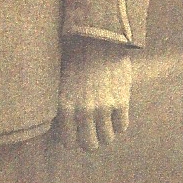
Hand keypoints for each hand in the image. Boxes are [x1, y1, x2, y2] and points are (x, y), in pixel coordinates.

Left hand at [55, 37, 131, 152]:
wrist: (98, 36)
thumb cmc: (75, 56)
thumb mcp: (61, 81)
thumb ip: (62, 105)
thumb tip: (62, 128)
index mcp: (64, 105)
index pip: (68, 142)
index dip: (73, 138)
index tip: (76, 130)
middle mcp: (83, 110)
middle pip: (89, 145)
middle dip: (91, 139)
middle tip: (92, 128)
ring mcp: (103, 107)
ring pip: (107, 139)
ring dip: (106, 131)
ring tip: (104, 118)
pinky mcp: (121, 101)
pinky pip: (122, 127)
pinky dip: (119, 121)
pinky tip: (115, 108)